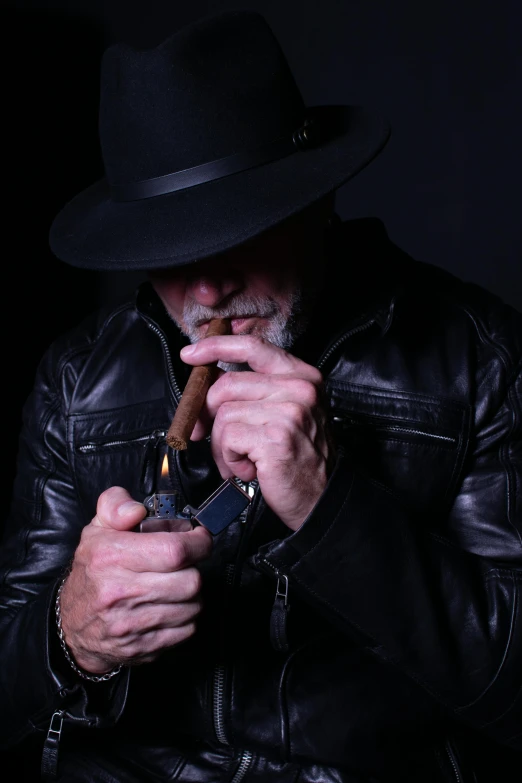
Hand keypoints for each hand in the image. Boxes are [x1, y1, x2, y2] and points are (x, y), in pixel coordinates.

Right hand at [59, 486, 211, 673]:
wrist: (72, 626)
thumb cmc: (91, 573)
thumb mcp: (96, 529)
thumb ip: (116, 505)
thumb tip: (137, 510)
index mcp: (111, 557)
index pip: (175, 551)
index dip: (198, 543)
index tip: (199, 539)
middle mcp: (121, 592)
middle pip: (190, 580)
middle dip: (193, 568)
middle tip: (183, 564)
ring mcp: (132, 624)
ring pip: (193, 606)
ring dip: (191, 594)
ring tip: (174, 585)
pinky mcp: (144, 647)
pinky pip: (187, 629)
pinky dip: (186, 617)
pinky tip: (169, 606)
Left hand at [180, 335, 333, 530]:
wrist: (322, 498)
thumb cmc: (299, 459)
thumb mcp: (284, 413)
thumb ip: (254, 392)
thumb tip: (205, 387)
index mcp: (302, 376)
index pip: (252, 347)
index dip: (216, 347)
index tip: (191, 354)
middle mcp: (300, 389)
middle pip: (227, 385)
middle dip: (206, 412)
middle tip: (206, 434)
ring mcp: (290, 412)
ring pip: (224, 415)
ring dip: (222, 444)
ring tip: (241, 459)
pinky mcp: (276, 437)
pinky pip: (228, 439)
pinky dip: (229, 459)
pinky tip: (248, 468)